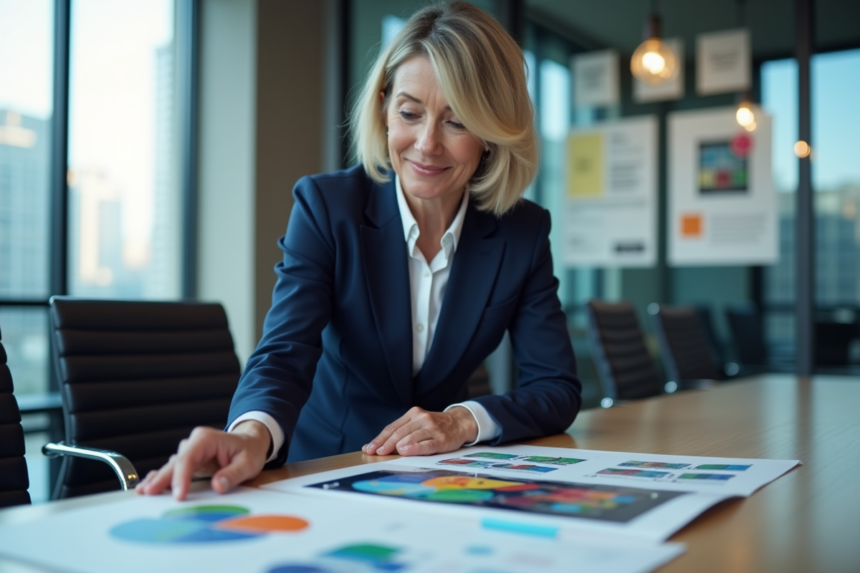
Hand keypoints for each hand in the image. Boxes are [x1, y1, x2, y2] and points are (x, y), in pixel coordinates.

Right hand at [135, 421, 270, 500]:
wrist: (251, 444)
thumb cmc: (250, 451)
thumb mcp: (249, 463)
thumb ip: (233, 474)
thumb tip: (218, 485)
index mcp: (206, 438)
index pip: (189, 458)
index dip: (181, 477)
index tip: (179, 495)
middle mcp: (194, 443)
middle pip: (175, 462)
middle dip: (162, 478)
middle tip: (149, 493)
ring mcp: (191, 452)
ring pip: (171, 467)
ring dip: (158, 479)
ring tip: (143, 491)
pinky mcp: (190, 462)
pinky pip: (174, 470)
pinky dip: (162, 478)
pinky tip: (149, 486)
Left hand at [362, 406, 476, 456]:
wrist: (460, 423)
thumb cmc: (434, 427)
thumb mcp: (418, 424)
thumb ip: (400, 433)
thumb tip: (377, 447)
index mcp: (413, 414)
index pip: (392, 427)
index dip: (380, 438)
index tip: (369, 448)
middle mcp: (422, 418)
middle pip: (400, 432)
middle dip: (385, 443)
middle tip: (376, 452)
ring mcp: (433, 427)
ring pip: (411, 436)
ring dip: (397, 445)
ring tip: (386, 452)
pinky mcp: (442, 438)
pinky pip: (427, 444)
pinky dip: (415, 447)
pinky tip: (406, 451)